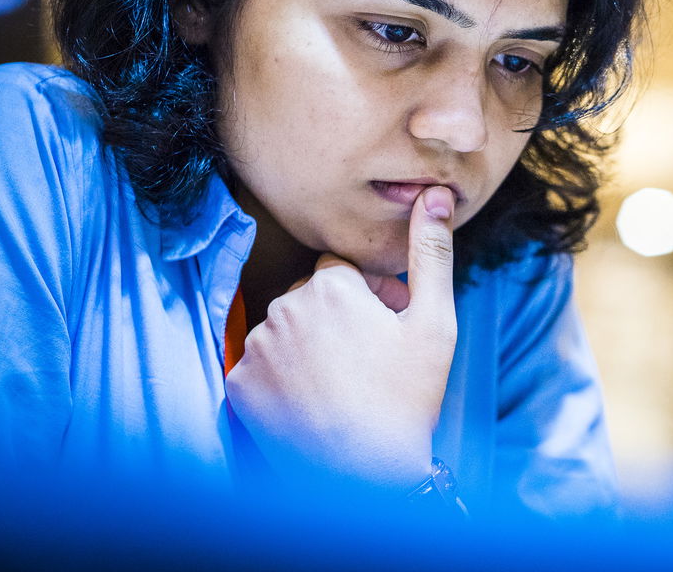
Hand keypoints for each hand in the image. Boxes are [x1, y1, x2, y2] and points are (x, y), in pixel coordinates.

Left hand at [225, 186, 456, 489]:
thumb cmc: (407, 397)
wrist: (365, 478)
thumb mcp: (434, 321)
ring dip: (310, 344)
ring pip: (287, 329)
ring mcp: (255, 348)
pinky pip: (262, 366)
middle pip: (312, 296)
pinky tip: (313, 401)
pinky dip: (283, 377)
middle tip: (371, 357)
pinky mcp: (238, 385)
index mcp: (329, 285)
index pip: (343, 268)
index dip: (371, 293)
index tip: (390, 326)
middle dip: (339, 315)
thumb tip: (433, 194)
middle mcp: (283, 308)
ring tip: (344, 383)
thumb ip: (432, 252)